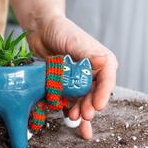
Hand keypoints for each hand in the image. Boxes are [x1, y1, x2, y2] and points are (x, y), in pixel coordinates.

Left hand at [26, 17, 117, 139]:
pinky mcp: (65, 84)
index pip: (107, 81)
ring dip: (80, 110)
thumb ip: (88, 54)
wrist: (41, 29)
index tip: (99, 105)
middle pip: (94, 94)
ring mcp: (78, 79)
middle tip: (85, 115)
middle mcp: (93, 72)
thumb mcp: (75, 42)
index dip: (103, 94)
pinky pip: (69, 99)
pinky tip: (67, 118)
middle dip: (90, 106)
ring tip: (74, 118)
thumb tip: (104, 61)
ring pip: (82, 99)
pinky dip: (68, 109)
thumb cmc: (61, 30)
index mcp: (102, 61)